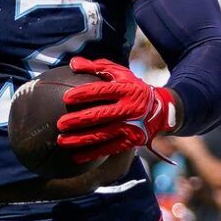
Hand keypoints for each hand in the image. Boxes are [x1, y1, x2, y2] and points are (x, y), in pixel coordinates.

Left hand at [56, 58, 178, 163]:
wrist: (160, 110)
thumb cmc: (132, 87)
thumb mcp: (120, 74)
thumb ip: (98, 67)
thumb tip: (72, 63)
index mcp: (126, 90)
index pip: (102, 91)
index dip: (84, 94)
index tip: (66, 98)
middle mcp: (129, 109)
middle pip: (100, 115)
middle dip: (78, 120)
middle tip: (60, 124)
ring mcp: (130, 127)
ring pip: (102, 135)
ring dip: (80, 139)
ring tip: (61, 141)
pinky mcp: (130, 141)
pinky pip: (109, 149)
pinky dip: (92, 154)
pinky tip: (76, 157)